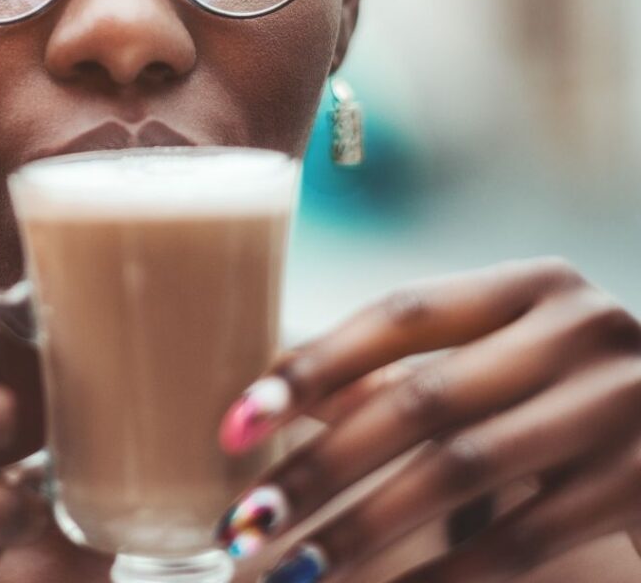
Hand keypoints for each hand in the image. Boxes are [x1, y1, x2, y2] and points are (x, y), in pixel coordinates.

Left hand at [214, 256, 640, 581]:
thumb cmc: (562, 385)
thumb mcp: (498, 354)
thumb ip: (404, 368)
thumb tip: (277, 403)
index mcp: (526, 285)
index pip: (398, 316)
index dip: (312, 366)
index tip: (236, 423)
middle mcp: (576, 330)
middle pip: (420, 399)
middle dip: (321, 467)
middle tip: (245, 520)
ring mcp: (618, 406)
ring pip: (460, 472)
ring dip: (364, 528)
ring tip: (292, 571)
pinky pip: (521, 541)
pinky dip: (443, 575)